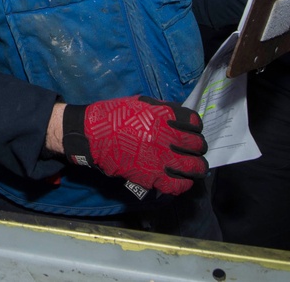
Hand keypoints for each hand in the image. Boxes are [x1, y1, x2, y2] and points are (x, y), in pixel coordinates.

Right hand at [62, 95, 207, 194]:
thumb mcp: (141, 104)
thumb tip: (179, 121)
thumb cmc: (114, 115)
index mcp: (164, 116)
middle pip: (199, 146)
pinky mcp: (152, 177)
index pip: (195, 123)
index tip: (190, 132)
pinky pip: (179, 185)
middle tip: (191, 151)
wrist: (91, 134)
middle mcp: (167, 137)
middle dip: (197, 148)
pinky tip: (179, 179)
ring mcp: (161, 158)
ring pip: (195, 167)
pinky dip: (182, 183)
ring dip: (195, 167)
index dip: (195, 128)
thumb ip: (163, 111)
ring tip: (190, 168)